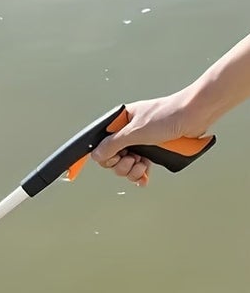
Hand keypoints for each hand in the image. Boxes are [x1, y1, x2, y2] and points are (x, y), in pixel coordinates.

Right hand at [90, 90, 210, 186]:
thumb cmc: (170, 114)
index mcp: (123, 122)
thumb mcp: (135, 131)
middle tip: (132, 161)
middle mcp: (131, 132)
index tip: (116, 159)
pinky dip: (141, 175)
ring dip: (133, 171)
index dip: (107, 156)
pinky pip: (141, 167)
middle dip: (123, 165)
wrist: (196, 114)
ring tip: (143, 165)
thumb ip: (113, 144)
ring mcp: (143, 142)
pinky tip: (144, 178)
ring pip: (128, 165)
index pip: (104, 145)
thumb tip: (95, 154)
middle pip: (114, 159)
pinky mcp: (154, 150)